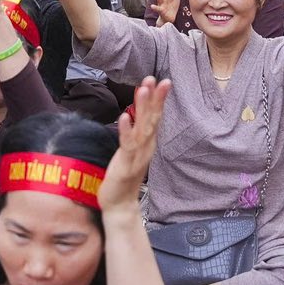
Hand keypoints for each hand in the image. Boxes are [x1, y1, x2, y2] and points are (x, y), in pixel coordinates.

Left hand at [100, 77, 168, 214]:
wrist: (120, 205)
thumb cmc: (124, 177)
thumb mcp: (132, 151)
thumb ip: (136, 135)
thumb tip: (137, 117)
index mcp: (148, 143)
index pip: (156, 117)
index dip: (159, 99)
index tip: (163, 81)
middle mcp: (146, 148)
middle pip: (153, 119)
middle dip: (155, 99)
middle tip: (159, 79)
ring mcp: (137, 156)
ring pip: (142, 128)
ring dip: (143, 108)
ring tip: (143, 89)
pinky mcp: (126, 165)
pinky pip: (127, 144)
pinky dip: (126, 130)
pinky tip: (124, 116)